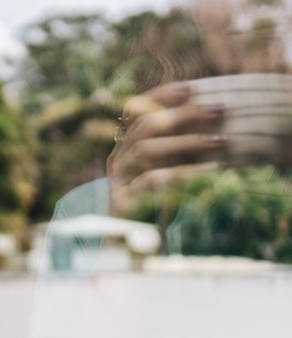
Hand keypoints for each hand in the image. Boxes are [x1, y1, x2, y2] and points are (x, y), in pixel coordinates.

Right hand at [108, 81, 224, 213]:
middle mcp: (117, 161)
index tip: (191, 87)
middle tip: (217, 109)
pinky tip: (211, 171)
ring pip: (146, 150)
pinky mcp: (125, 204)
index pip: (134, 111)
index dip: (161, 96)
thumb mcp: (163, 174)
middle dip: (182, 114)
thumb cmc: (153, 209)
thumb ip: (173, 152)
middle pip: (144, 127)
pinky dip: (184, 173)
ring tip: (220, 141)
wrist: (127, 249)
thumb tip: (206, 124)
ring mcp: (119, 182)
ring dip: (186, 142)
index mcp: (124, 149)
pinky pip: (153, 182)